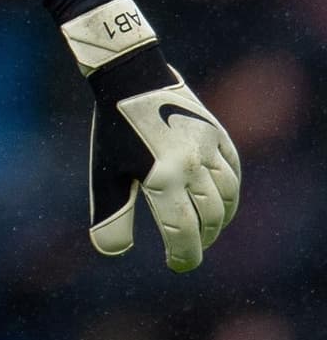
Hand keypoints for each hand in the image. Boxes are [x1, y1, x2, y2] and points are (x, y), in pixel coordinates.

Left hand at [87, 47, 239, 271]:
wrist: (130, 74)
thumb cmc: (113, 127)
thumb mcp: (106, 172)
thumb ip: (111, 215)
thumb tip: (113, 252)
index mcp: (163, 178)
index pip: (183, 233)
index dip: (184, 256)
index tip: (177, 265)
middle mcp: (192, 165)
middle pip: (210, 218)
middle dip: (202, 239)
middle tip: (191, 247)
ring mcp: (209, 147)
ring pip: (227, 196)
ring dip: (220, 218)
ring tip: (207, 227)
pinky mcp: (217, 132)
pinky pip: (233, 170)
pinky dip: (231, 190)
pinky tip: (221, 198)